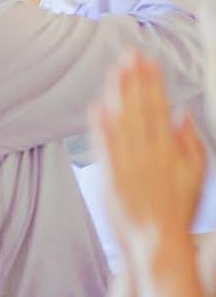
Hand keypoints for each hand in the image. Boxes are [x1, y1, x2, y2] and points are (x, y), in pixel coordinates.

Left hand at [91, 56, 206, 265]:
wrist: (157, 243)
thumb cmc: (178, 210)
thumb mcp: (197, 176)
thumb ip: (191, 142)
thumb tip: (183, 113)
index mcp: (169, 151)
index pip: (160, 107)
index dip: (153, 81)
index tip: (148, 59)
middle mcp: (149, 153)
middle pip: (140, 108)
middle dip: (135, 78)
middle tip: (130, 52)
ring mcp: (128, 164)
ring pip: (122, 121)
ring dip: (118, 93)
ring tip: (115, 69)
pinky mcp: (110, 176)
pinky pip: (105, 146)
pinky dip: (101, 126)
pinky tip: (98, 105)